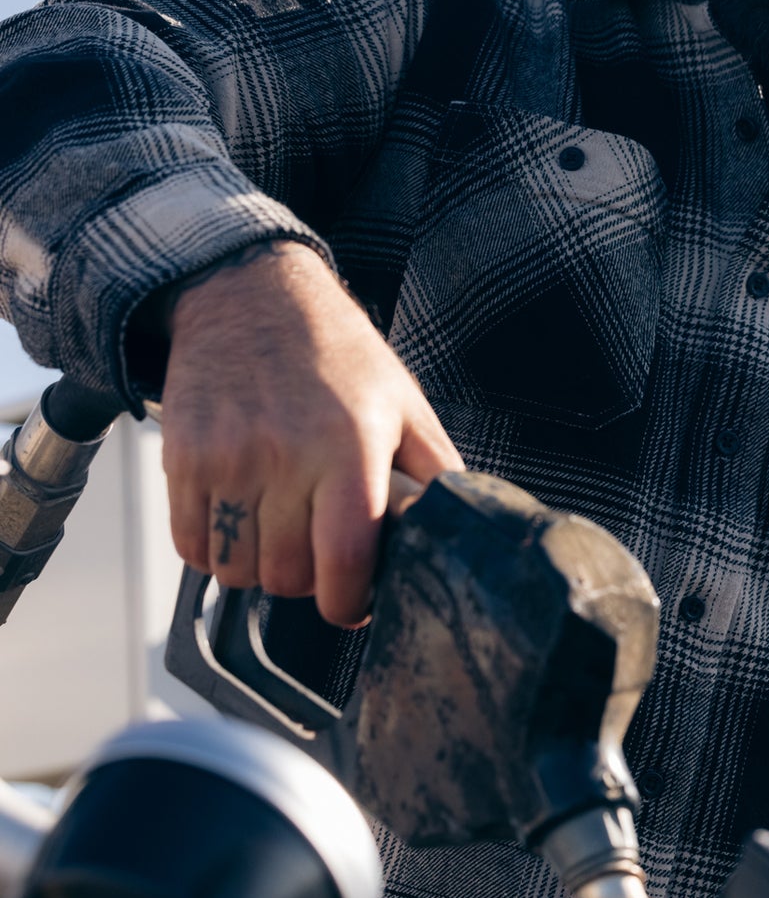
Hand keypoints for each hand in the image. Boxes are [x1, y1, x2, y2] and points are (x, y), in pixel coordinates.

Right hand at [158, 242, 463, 624]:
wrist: (250, 294)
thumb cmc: (335, 352)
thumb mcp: (404, 403)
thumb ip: (435, 472)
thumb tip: (457, 530)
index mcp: (350, 447)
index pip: (344, 561)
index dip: (349, 603)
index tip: (354, 601)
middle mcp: (285, 455)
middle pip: (287, 576)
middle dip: (307, 580)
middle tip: (317, 551)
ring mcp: (227, 459)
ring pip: (236, 571)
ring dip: (258, 567)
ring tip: (278, 531)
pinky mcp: (182, 459)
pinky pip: (189, 546)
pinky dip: (212, 550)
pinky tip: (239, 520)